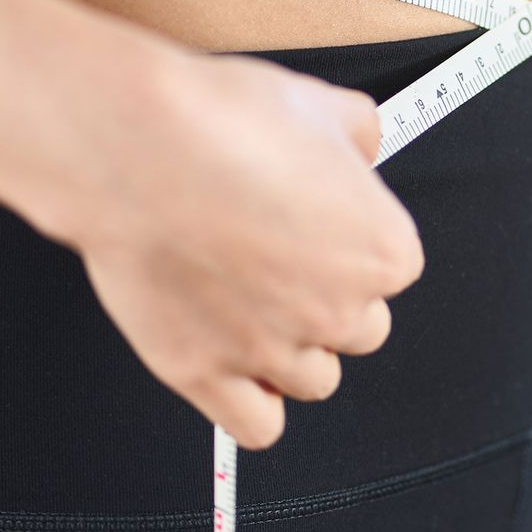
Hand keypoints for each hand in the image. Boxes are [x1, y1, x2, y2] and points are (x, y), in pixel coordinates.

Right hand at [19, 47, 423, 448]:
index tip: (319, 227)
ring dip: (293, 354)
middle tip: (281, 264)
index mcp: (382, 251)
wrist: (139, 148)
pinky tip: (237, 372)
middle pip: (360, 331)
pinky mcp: (205, 374)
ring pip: (314, 381)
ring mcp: (272, 350)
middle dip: (328, 302)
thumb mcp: (321, 104)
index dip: (352, 246)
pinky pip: (257, 427)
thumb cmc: (225, 122)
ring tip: (253, 309)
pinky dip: (253, 408)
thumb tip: (362, 146)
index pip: (393, 272)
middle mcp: (338, 310)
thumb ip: (358, 135)